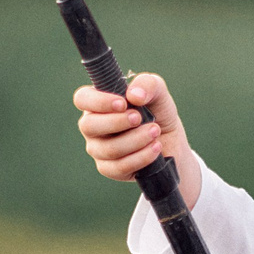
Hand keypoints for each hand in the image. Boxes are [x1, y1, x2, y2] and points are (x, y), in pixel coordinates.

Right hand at [74, 72, 199, 202]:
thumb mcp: (159, 93)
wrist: (171, 142)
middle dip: (116, 122)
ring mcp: (99, 149)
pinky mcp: (110, 169)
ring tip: (155, 132)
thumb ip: (148, 84)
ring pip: (108, 148)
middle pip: (88, 126)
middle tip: (139, 118)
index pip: (82, 99)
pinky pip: (119, 167)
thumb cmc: (158, 113)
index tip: (123, 103)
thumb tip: (134, 95)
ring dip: (136, 140)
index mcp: (98, 104)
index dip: (98, 101)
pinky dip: (141, 157)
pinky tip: (155, 148)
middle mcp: (93, 126)